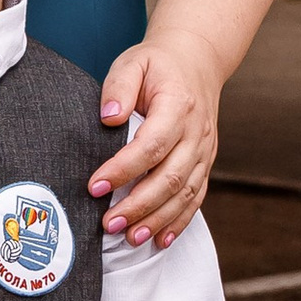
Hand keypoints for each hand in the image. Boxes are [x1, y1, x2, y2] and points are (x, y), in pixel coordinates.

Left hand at [87, 29, 217, 247]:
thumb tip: (108, 118)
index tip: (95, 186)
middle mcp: (196, 132)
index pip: (151, 145)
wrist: (197, 61)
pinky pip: (196, 197)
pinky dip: (179, 221)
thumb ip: (118, 87)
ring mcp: (204, 150)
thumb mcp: (133, 62)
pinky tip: (160, 239)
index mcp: (178, 105)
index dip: (123, 169)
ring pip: (184, 193)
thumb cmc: (158, 64)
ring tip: (130, 238)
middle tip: (108, 223)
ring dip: (157, 219)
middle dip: (138, 205)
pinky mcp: (205, 163)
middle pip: (170, 177)